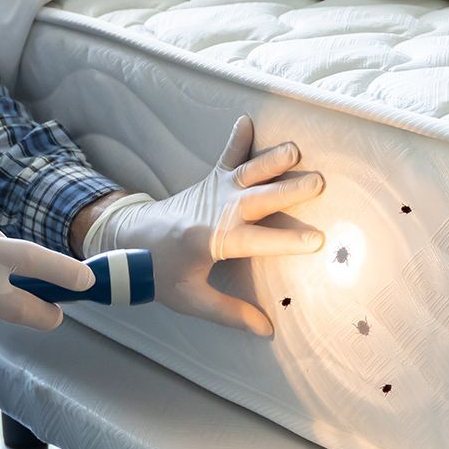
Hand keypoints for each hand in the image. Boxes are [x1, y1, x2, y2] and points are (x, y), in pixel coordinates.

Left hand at [86, 116, 324, 335]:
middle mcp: (217, 210)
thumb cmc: (161, 272)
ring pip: (247, 171)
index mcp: (215, 241)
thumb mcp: (191, 299)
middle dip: (290, 190)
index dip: (288, 241)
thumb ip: (229, 313)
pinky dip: (237, 138)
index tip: (316, 241)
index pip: (259, 241)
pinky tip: (246, 118)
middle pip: (259, 198)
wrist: (129, 239)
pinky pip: (226, 156)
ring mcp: (214, 190)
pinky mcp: (210, 179)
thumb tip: (267, 330)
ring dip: (271, 159)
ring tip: (295, 149)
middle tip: (319, 182)